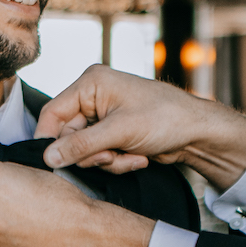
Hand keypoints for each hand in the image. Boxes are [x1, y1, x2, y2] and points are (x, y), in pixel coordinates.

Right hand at [34, 65, 245, 189]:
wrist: (198, 133)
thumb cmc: (165, 118)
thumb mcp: (119, 132)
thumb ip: (80, 145)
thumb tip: (47, 157)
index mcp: (91, 83)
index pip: (53, 113)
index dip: (49, 139)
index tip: (50, 163)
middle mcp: (94, 97)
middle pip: (68, 136)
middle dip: (90, 153)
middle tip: (110, 157)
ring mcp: (104, 117)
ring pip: (84, 150)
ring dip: (106, 160)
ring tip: (129, 156)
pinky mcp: (113, 134)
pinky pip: (100, 154)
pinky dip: (117, 161)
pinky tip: (138, 157)